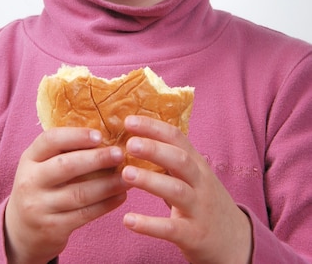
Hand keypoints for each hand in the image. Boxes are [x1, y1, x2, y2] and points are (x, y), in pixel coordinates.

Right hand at [5, 127, 126, 263]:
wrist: (21, 231)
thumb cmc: (41, 187)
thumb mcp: (41, 165)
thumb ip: (63, 151)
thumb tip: (105, 134)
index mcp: (29, 159)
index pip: (50, 140)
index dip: (76, 135)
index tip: (99, 135)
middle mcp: (30, 181)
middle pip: (66, 166)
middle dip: (96, 159)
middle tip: (119, 153)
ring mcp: (39, 207)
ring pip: (79, 193)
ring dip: (107, 184)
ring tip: (127, 176)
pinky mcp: (52, 228)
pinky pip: (84, 214)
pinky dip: (105, 204)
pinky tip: (120, 196)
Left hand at [121, 116, 251, 263]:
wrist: (236, 241)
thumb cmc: (204, 201)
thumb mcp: (195, 176)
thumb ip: (171, 159)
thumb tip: (136, 138)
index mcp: (197, 164)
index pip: (177, 138)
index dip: (153, 127)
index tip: (129, 121)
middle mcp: (201, 183)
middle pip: (180, 160)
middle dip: (154, 149)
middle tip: (130, 144)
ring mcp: (199, 209)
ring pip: (176, 190)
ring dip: (150, 181)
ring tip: (125, 174)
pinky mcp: (194, 235)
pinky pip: (171, 228)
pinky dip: (149, 225)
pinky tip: (128, 220)